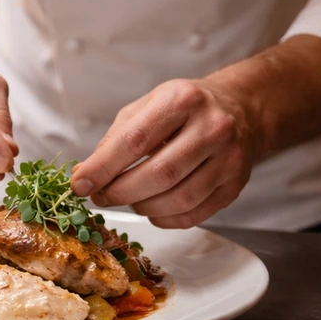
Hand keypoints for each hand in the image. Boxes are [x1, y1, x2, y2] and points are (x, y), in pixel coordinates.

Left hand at [70, 79, 260, 227]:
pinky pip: (194, 215)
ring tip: (128, 199)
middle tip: (101, 196)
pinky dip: (164, 219)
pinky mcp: (235, 185)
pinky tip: (153, 208)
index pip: (134, 141)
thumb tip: (86, 174)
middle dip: (120, 192)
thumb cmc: (184, 109)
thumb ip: (115, 139)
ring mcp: (229, 158)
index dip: (103, 167)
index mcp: (182, 100)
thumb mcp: (146, 106)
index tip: (80, 184)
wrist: (240, 109)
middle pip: (159, 174)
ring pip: (178, 199)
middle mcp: (211, 127)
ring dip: (142, 207)